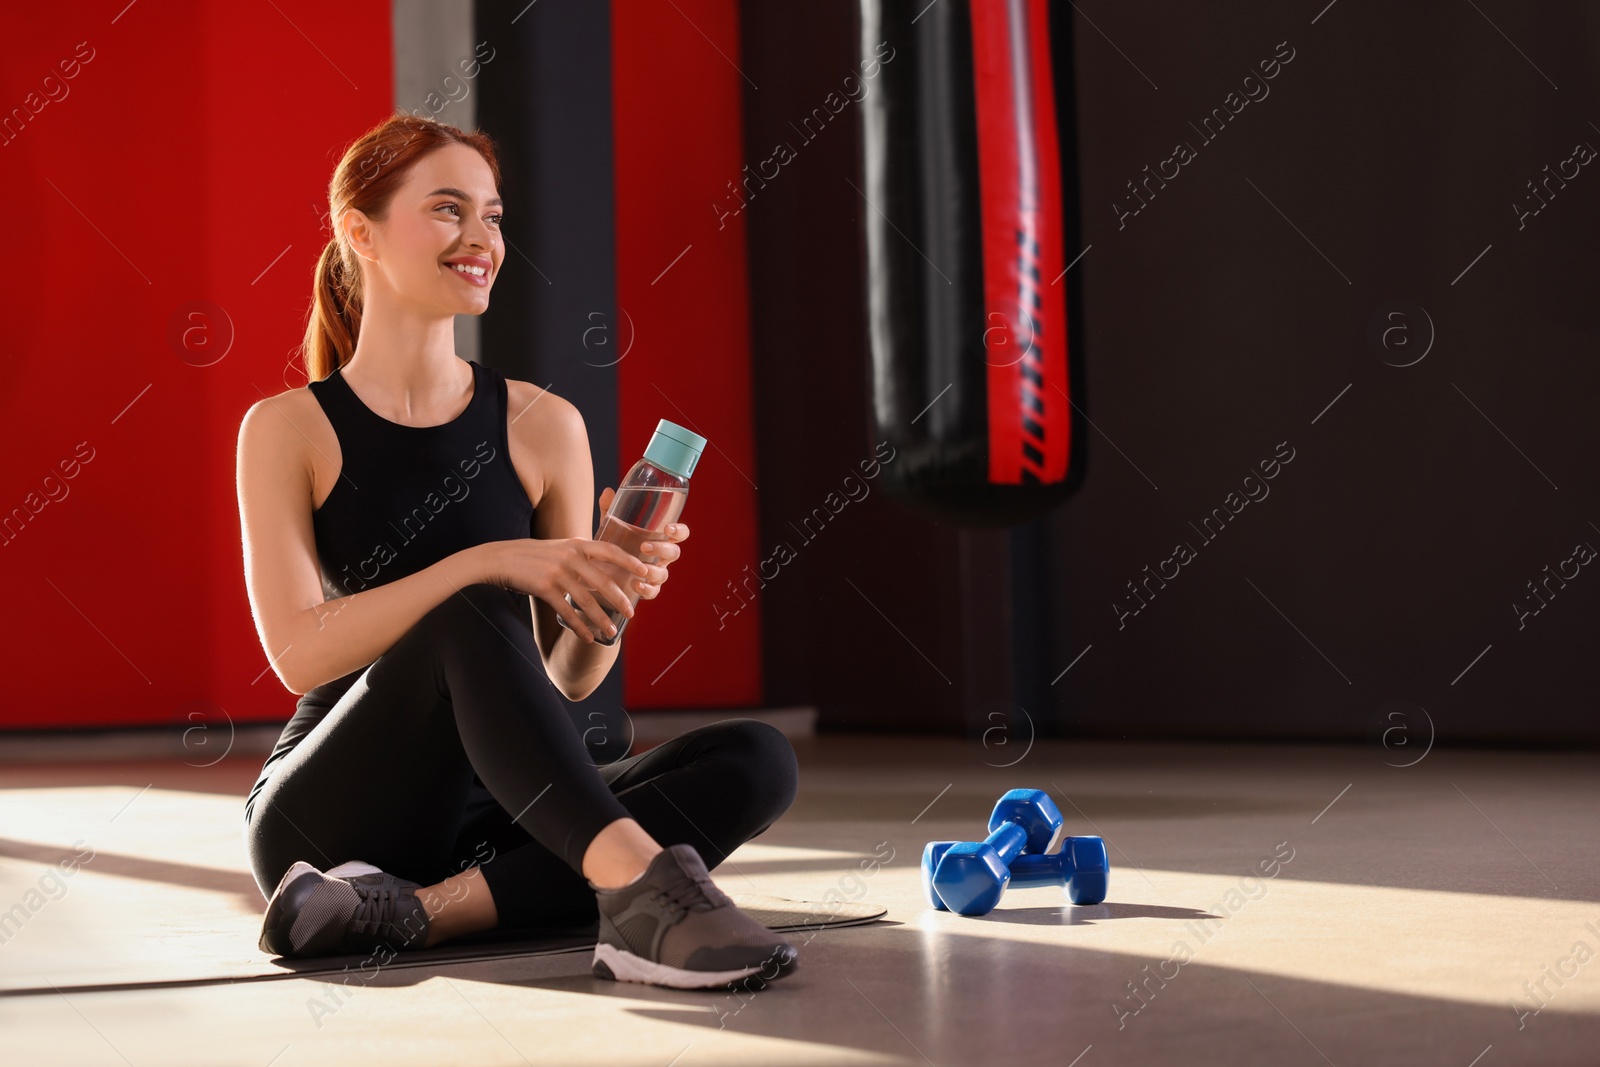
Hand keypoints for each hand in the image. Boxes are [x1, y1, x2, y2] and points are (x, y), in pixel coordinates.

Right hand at [486, 534, 664, 643]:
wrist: (502, 559)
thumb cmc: (535, 555)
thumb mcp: (561, 547)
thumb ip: (581, 554)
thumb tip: (604, 563)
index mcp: (577, 544)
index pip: (610, 550)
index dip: (630, 561)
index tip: (645, 571)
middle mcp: (570, 557)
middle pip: (603, 581)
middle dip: (620, 600)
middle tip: (631, 613)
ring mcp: (557, 572)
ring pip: (586, 601)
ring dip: (601, 619)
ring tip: (611, 632)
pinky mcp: (545, 588)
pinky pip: (567, 612)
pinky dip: (579, 627)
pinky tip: (587, 637)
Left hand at [597, 487, 687, 604]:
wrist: (597, 571)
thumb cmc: (611, 544)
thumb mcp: (610, 526)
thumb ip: (610, 510)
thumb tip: (608, 491)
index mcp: (659, 538)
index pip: (680, 533)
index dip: (679, 530)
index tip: (668, 528)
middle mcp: (661, 556)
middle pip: (674, 553)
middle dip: (662, 549)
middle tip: (644, 546)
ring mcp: (655, 573)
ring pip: (664, 574)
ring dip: (653, 571)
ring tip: (639, 570)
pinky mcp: (646, 589)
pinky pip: (653, 591)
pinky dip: (646, 589)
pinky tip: (635, 584)